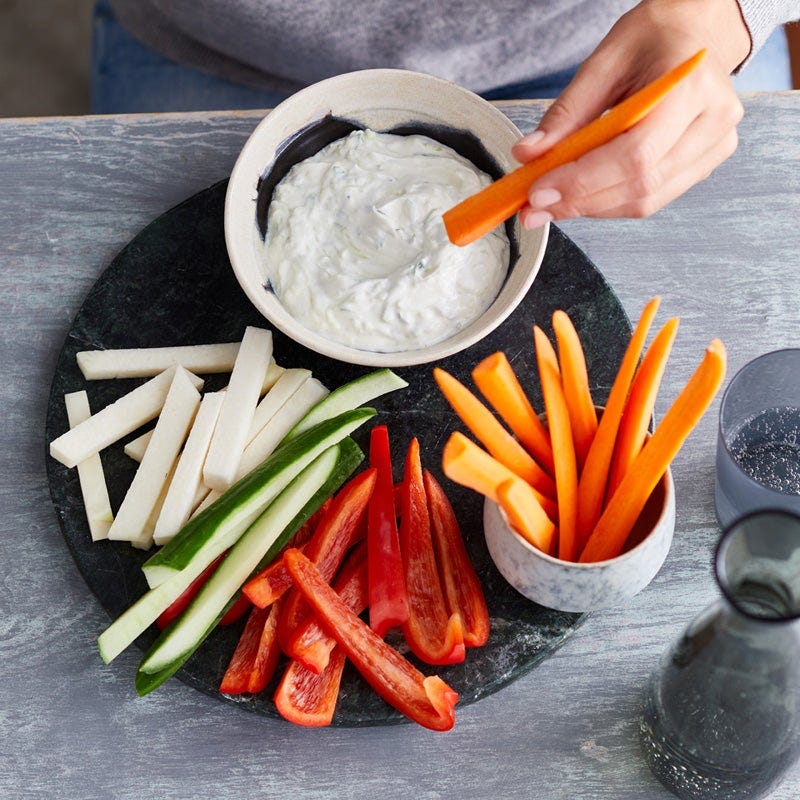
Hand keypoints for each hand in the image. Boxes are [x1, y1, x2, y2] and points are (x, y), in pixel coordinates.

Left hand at [512, 0, 749, 226]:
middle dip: (579, 201)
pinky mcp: (704, 165)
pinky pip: (652, 199)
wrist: (694, 33)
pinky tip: (580, 198)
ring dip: (591, 208)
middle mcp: (713, 121)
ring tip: (550, 206)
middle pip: (640, 184)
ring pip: (645, 201)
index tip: (539, 191)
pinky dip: (609, 203)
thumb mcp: (602, 64)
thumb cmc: (652, 40)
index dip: (583, 181)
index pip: (634, 154)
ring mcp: (714, 147)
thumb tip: (528, 155)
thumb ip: (565, 114)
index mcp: (691, 87)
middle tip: (534, 207)